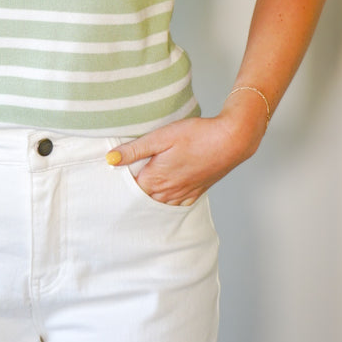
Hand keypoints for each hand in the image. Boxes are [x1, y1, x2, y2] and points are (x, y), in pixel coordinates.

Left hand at [106, 112, 262, 206]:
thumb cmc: (197, 135)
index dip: (119, 188)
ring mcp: (184, 194)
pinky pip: (177, 206)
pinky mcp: (196, 192)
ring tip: (138, 200)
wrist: (231, 141)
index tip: (110, 186)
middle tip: (120, 196)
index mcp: (156, 179)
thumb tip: (111, 160)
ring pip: (159, 206)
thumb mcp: (161, 137)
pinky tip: (164, 200)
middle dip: (132, 198)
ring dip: (149, 204)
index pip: (129, 191)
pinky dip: (167, 205)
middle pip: (143, 202)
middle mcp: (168, 191)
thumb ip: (135, 150)